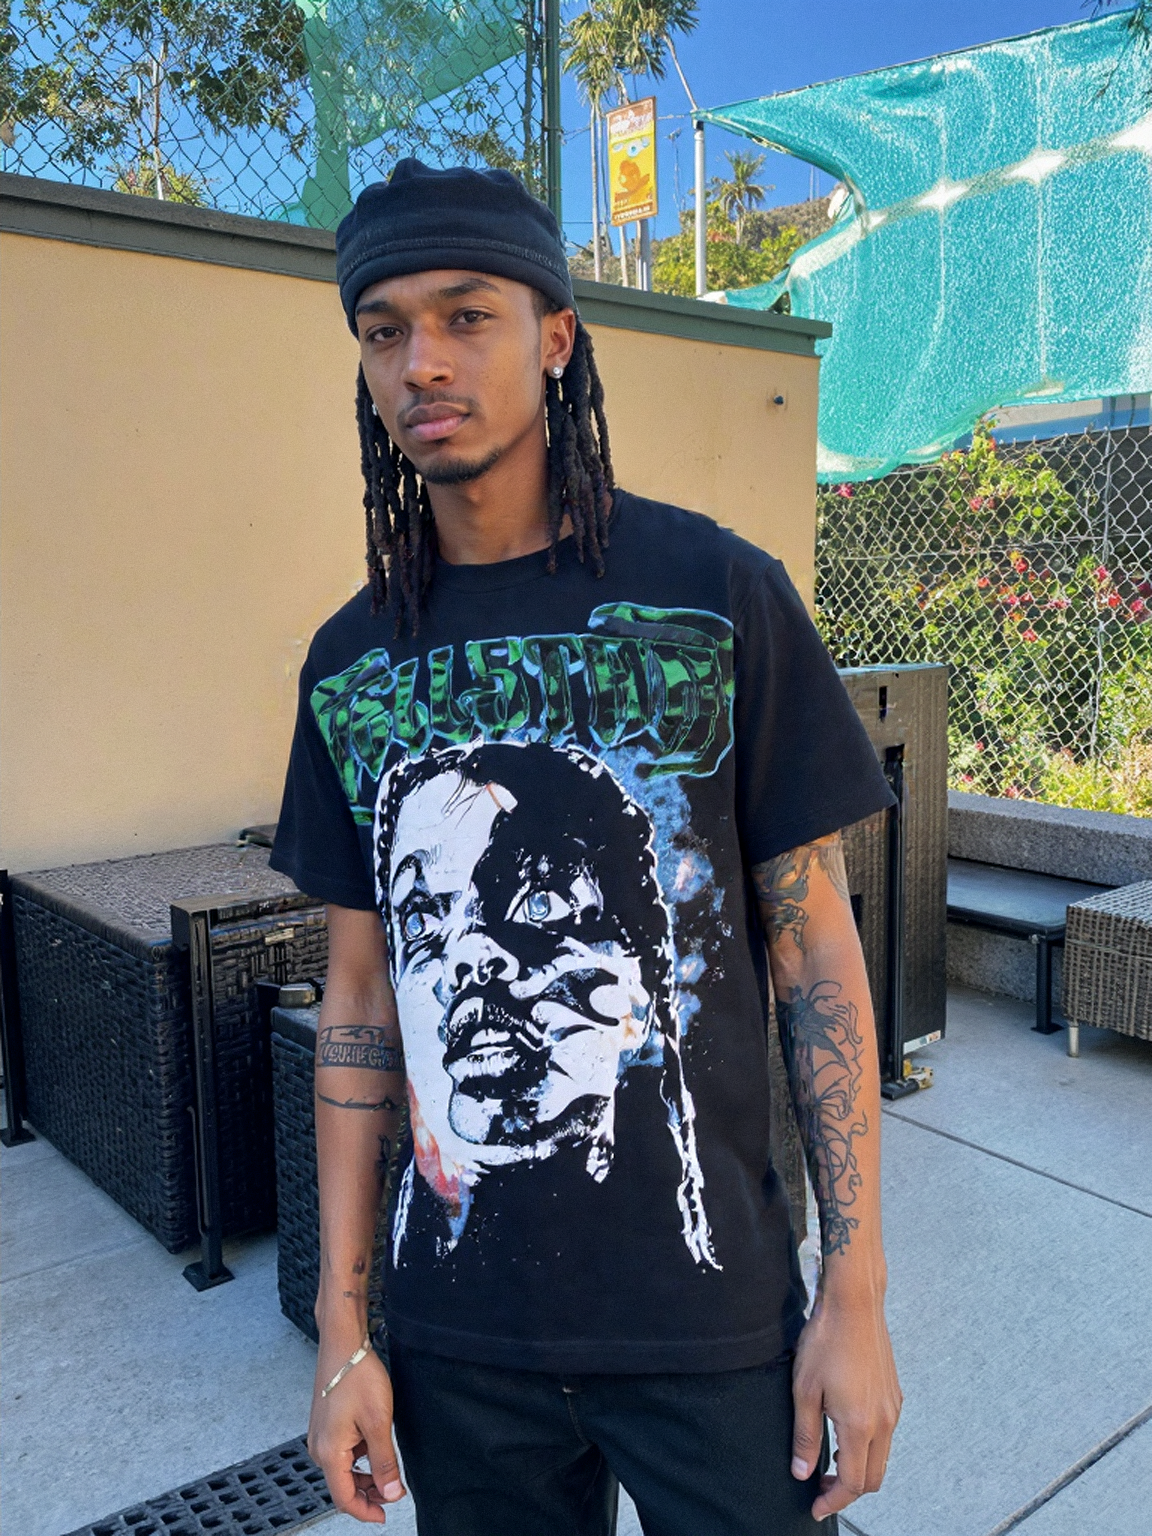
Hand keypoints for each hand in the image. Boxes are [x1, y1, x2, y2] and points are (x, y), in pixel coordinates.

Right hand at [308, 1337, 405, 1523]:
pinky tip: (374, 1444)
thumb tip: (391, 1494)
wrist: (343, 1343)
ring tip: (389, 1468)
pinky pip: (341, 1452)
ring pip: (343, 1469)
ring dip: (365, 1475)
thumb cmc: (357, 1376)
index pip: (344, 1498)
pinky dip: (359, 1457)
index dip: (365, 1512)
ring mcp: (320, 1435)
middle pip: (342, 1485)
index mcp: (328, 1453)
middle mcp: (318, 1448)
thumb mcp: (379, 1423)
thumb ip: (384, 1463)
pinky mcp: (325, 1424)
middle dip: (368, 1493)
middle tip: (393, 1490)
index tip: (385, 1515)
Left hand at [791, 1291, 901, 1519]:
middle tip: (820, 1485)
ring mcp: (893, 1407)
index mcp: (860, 1425)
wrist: (854, 1303)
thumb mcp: (804, 1390)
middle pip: (873, 1477)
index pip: (853, 1482)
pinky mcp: (894, 1394)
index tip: (815, 1506)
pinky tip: (844, 1431)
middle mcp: (884, 1421)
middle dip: (848, 1489)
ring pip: (882, 1457)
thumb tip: (801, 1472)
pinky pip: (886, 1434)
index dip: (833, 1501)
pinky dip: (868, 1446)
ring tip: (829, 1457)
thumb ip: (805, 1436)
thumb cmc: (825, 1341)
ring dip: (859, 1467)